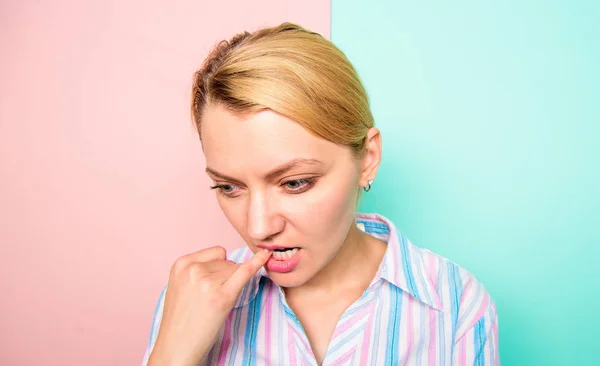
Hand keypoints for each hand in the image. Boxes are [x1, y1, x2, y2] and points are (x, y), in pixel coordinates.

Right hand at [148, 246, 271, 365]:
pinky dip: (258, 262)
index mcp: (181, 264)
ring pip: (236, 270)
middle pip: (228, 261)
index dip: (221, 267)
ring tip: (214, 304)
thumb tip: (230, 261)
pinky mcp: (222, 296)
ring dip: (232, 285)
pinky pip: (245, 272)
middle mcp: (193, 269)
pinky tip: (266, 256)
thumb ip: (198, 269)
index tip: (213, 283)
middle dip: (226, 278)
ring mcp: (207, 282)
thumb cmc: (181, 320)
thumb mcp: (180, 285)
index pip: (217, 252)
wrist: (176, 348)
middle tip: (210, 300)